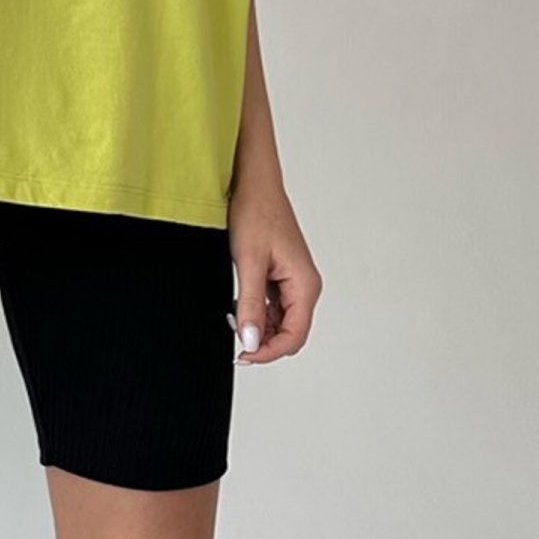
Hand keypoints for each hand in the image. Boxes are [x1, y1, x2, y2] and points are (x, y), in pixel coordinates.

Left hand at [225, 177, 320, 363]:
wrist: (254, 184)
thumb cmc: (257, 213)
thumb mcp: (249, 263)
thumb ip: (250, 305)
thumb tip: (251, 341)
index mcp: (305, 285)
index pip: (294, 336)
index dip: (268, 352)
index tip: (242, 354)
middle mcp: (304, 286)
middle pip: (289, 333)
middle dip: (263, 342)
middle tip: (233, 339)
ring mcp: (294, 282)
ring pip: (280, 322)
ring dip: (258, 327)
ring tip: (233, 317)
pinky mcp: (282, 277)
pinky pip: (273, 307)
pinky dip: (256, 312)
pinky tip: (237, 305)